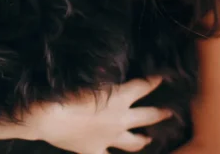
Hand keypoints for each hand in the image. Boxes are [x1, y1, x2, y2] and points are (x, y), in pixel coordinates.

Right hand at [28, 76, 172, 153]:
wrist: (49, 117)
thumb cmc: (66, 92)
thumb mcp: (89, 79)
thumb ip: (104, 78)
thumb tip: (111, 73)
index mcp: (119, 97)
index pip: (143, 86)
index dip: (154, 81)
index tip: (163, 78)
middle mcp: (120, 119)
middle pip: (147, 116)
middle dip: (160, 113)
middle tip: (170, 112)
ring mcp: (110, 138)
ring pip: (134, 141)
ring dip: (143, 139)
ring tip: (149, 139)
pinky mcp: (95, 150)